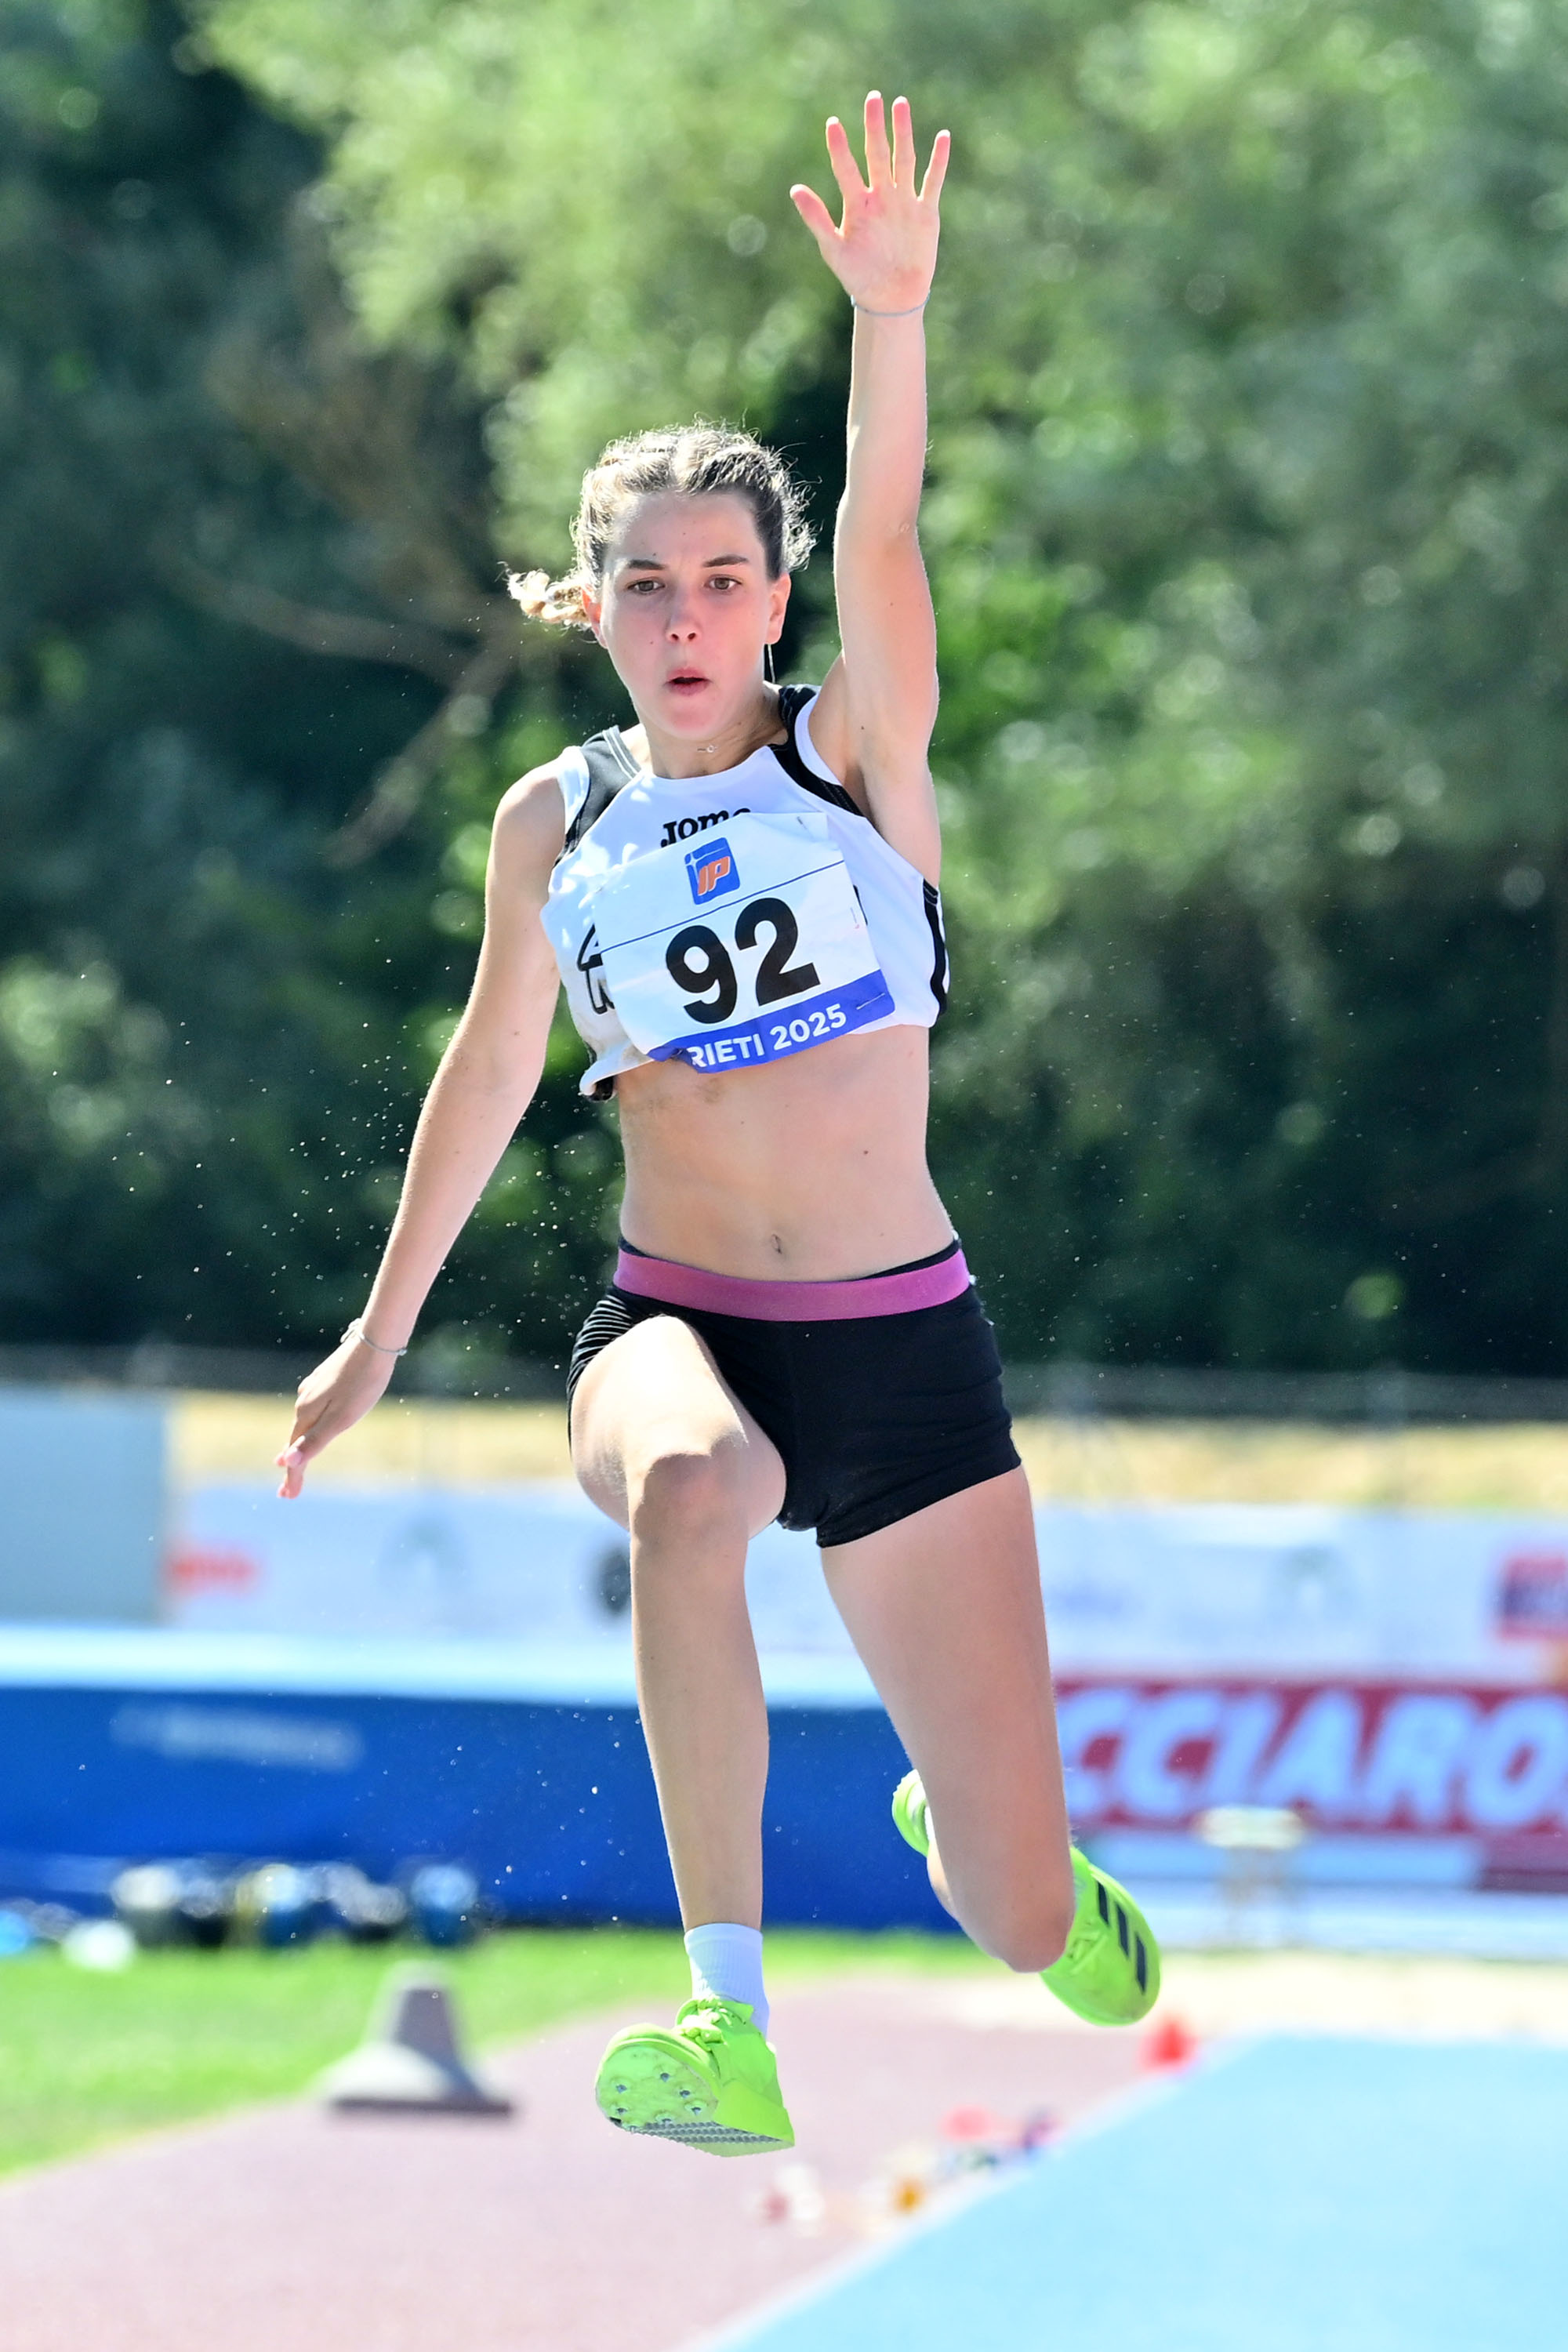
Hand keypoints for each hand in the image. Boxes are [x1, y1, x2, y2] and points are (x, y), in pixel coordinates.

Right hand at [275, 1333, 393, 1498]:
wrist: (374, 1344)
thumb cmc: (362, 1384)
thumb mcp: (341, 1418)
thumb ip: (314, 1440)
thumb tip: (285, 1461)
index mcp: (307, 1415)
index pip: (296, 1454)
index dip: (293, 1477)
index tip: (288, 1497)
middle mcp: (304, 1402)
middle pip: (296, 1440)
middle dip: (293, 1466)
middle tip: (288, 1492)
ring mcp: (313, 1390)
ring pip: (303, 1424)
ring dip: (299, 1445)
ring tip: (296, 1463)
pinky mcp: (323, 1380)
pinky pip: (311, 1411)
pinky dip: (309, 1426)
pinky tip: (310, 1427)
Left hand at [790, 93, 948, 313]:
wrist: (891, 300)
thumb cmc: (859, 278)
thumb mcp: (834, 250)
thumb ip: (817, 219)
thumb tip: (795, 189)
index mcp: (857, 205)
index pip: (846, 168)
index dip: (839, 147)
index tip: (832, 124)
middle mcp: (880, 197)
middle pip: (877, 154)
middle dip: (875, 127)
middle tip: (873, 98)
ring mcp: (903, 202)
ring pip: (904, 159)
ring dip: (903, 133)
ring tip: (900, 104)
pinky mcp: (925, 213)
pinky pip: (933, 181)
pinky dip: (938, 161)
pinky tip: (942, 137)